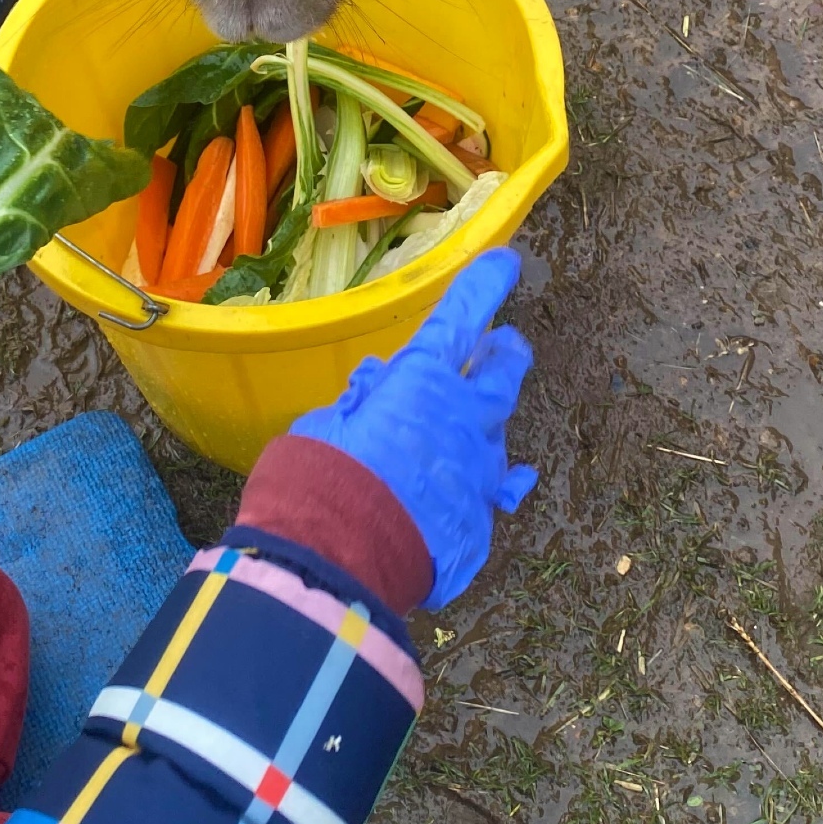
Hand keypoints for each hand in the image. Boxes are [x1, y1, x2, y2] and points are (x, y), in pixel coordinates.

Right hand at [291, 248, 535, 607]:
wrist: (337, 561)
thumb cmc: (317, 476)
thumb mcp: (326, 422)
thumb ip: (359, 402)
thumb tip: (377, 390)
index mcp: (422, 380)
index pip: (462, 315)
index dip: (486, 284)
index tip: (505, 262)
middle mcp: (464, 419)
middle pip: (503, 372)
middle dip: (505, 353)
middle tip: (504, 345)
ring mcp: (479, 474)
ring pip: (497, 437)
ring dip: (482, 427)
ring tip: (472, 428)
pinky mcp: (479, 523)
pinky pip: (489, 496)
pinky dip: (485, 486)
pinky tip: (503, 486)